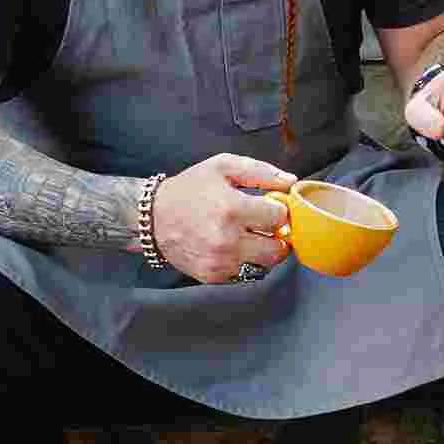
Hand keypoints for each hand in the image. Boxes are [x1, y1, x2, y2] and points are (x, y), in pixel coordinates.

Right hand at [149, 154, 296, 283]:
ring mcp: (219, 261)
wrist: (152, 217)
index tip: (271, 207)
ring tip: (252, 236)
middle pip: (277, 248)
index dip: (280, 211)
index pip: (279, 218)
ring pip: (264, 265)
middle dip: (277, 235)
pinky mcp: (211, 276)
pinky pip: (246, 274)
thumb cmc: (190, 189)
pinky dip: (248, 262)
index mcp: (231, 209)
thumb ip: (261, 172)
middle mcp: (226, 239)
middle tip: (267, 226)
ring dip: (265, 251)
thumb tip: (291, 183)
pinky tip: (237, 247)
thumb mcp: (224, 167)